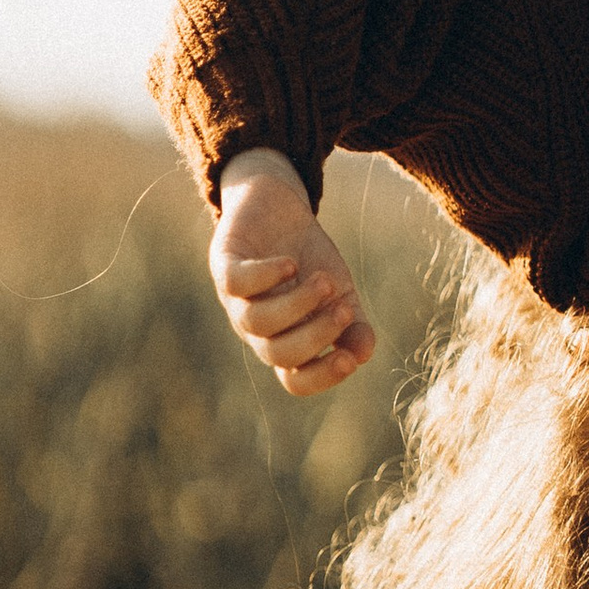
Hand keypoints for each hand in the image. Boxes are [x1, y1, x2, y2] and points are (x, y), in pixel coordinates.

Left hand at [211, 148, 374, 396]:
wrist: (280, 207)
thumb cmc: (310, 259)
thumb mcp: (340, 293)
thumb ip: (353, 326)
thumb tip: (364, 354)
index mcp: (285, 340)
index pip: (295, 380)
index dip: (321, 377)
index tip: (350, 358)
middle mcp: (257, 328)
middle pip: (277, 355)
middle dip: (316, 335)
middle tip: (344, 307)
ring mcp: (237, 298)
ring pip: (256, 322)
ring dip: (297, 304)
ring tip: (325, 280)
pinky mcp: (225, 263)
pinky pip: (235, 283)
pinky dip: (265, 276)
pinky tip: (290, 264)